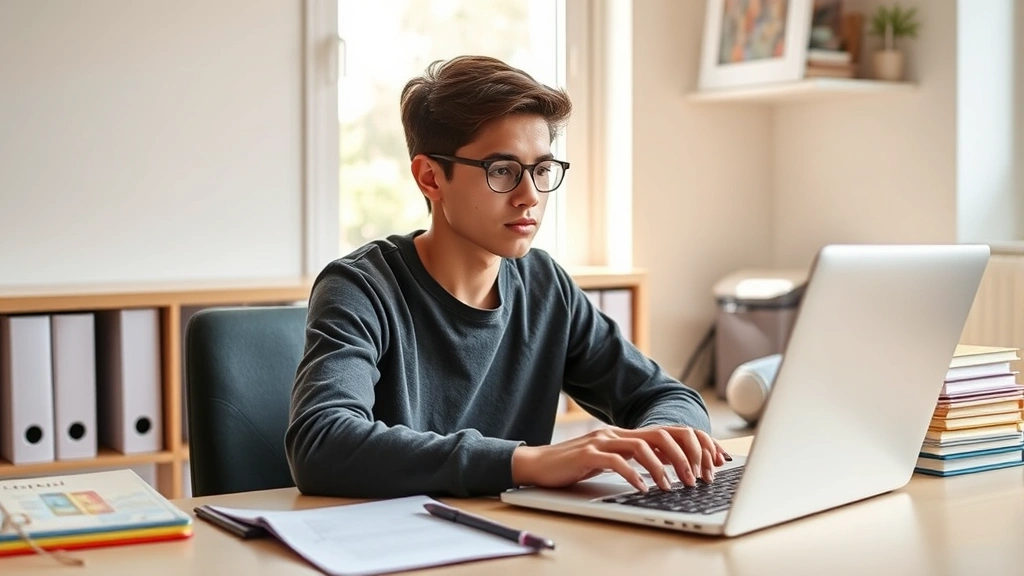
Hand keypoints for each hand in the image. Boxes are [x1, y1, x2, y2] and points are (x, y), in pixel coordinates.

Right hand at [511, 426, 730, 492]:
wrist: (538, 464)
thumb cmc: (574, 467)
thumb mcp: (610, 462)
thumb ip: (633, 461)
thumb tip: (667, 472)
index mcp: (625, 434)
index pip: (668, 432)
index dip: (693, 445)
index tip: (711, 463)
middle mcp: (617, 433)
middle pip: (662, 435)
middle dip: (684, 457)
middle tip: (695, 479)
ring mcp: (602, 442)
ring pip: (642, 446)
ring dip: (662, 468)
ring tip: (671, 487)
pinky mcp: (587, 454)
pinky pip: (616, 462)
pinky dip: (633, 475)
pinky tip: (642, 488)